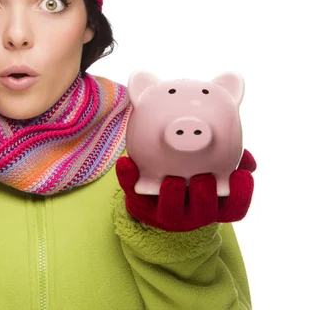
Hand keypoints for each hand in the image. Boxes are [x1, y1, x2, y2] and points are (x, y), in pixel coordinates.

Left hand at [115, 149, 255, 231]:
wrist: (154, 191)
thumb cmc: (190, 175)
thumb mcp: (211, 166)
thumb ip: (231, 159)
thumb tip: (248, 161)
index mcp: (212, 205)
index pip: (235, 210)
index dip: (242, 196)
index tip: (242, 175)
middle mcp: (192, 214)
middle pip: (203, 214)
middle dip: (205, 196)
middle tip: (202, 178)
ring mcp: (164, 213)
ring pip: (170, 215)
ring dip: (172, 197)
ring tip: (173, 180)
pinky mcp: (139, 204)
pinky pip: (132, 195)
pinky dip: (128, 178)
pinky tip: (126, 163)